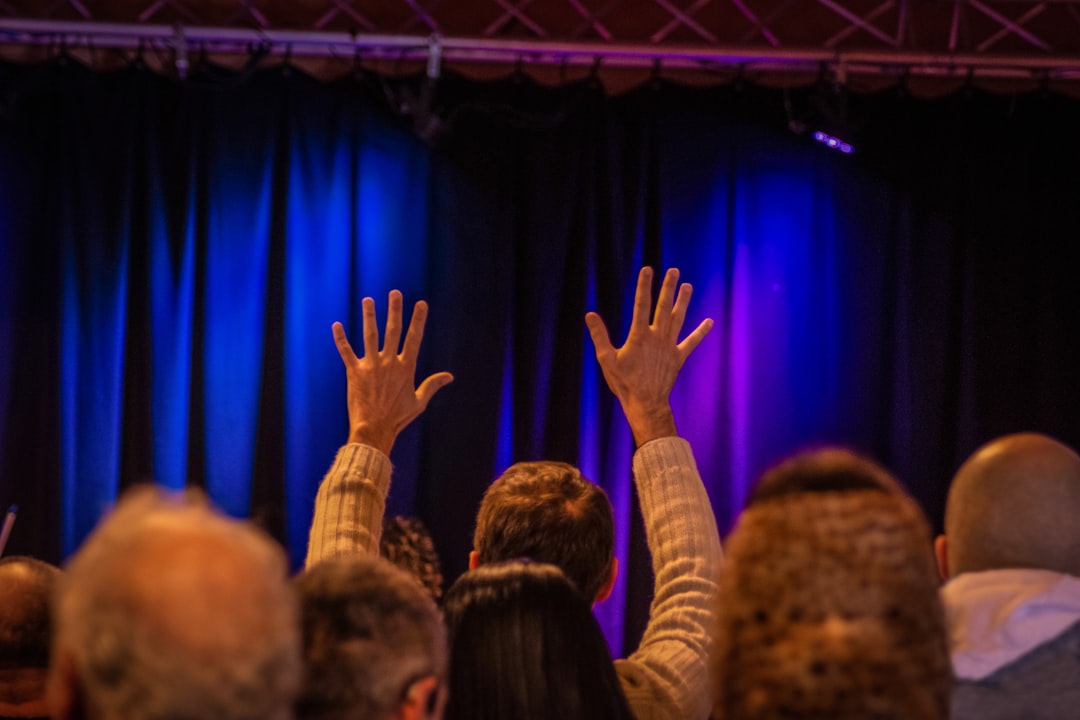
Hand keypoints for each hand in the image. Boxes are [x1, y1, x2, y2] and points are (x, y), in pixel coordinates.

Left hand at [333, 290, 452, 454]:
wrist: (374, 429)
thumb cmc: (397, 418)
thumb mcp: (419, 401)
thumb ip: (432, 385)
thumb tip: (449, 376)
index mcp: (405, 368)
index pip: (414, 338)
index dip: (418, 319)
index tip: (421, 304)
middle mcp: (388, 363)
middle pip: (392, 330)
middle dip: (394, 310)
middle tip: (395, 293)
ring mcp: (370, 366)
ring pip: (369, 336)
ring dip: (369, 316)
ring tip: (368, 300)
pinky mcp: (353, 373)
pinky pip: (346, 352)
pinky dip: (340, 339)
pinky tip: (336, 325)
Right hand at [585, 267, 712, 445]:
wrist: (645, 403)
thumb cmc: (624, 382)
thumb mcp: (606, 359)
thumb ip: (599, 335)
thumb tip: (590, 315)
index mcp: (639, 335)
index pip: (641, 304)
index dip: (644, 285)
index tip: (648, 270)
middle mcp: (657, 337)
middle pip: (663, 307)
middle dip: (668, 287)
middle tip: (674, 271)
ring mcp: (670, 346)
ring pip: (678, 319)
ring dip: (683, 302)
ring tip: (688, 286)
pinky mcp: (678, 358)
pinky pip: (691, 342)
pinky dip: (700, 332)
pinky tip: (709, 322)